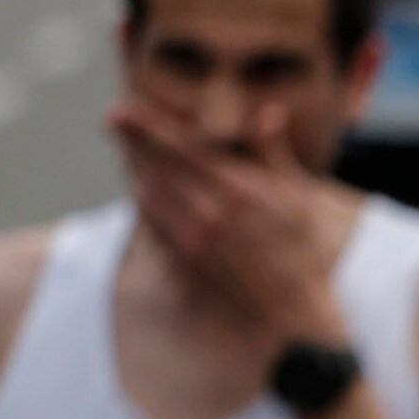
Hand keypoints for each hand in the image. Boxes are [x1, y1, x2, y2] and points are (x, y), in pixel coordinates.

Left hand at [108, 94, 346, 343]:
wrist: (297, 310)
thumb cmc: (303, 250)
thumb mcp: (298, 195)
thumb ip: (273, 151)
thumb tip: (269, 110)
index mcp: (237, 187)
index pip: (180, 145)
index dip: (146, 124)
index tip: (123, 108)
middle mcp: (211, 210)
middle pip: (155, 164)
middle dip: (131, 140)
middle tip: (115, 120)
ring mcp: (195, 238)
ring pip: (148, 191)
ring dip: (134, 168)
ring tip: (129, 151)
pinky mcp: (187, 260)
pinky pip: (151, 223)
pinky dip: (141, 200)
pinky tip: (141, 190)